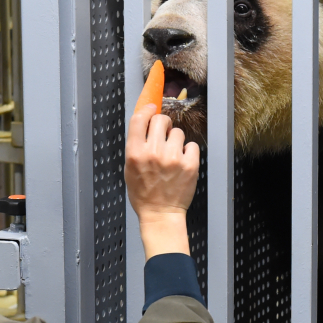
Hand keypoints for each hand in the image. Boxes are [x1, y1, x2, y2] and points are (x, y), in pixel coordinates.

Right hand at [125, 104, 200, 257]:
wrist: (161, 214)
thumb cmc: (144, 194)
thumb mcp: (130, 168)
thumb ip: (136, 145)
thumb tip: (144, 122)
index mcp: (135, 153)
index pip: (139, 119)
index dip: (147, 110)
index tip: (152, 108)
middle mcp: (153, 153)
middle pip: (161, 120)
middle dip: (164, 124)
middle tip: (164, 133)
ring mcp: (172, 158)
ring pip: (178, 132)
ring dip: (176, 140)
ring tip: (172, 155)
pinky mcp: (189, 165)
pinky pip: (192, 145)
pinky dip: (188, 152)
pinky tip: (182, 163)